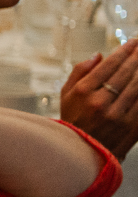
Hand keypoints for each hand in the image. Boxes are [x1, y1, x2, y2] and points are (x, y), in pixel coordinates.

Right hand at [60, 40, 137, 160]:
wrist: (83, 154)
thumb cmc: (73, 121)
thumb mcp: (66, 95)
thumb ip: (79, 72)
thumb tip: (98, 55)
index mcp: (83, 93)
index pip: (109, 65)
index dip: (123, 51)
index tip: (133, 42)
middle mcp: (101, 102)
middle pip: (126, 73)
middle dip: (137, 57)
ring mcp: (118, 115)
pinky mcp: (131, 127)